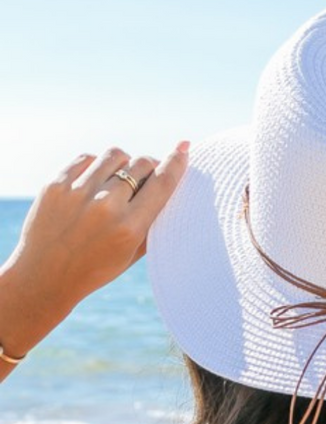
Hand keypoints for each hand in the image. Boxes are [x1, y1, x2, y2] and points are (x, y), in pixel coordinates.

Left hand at [0, 143, 188, 364]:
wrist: (44, 276)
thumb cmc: (97, 267)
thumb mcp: (134, 252)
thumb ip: (154, 220)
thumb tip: (172, 180)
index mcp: (130, 228)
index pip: (162, 184)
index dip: (176, 162)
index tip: (184, 147)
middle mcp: (105, 207)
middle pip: (141, 164)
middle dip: (149, 167)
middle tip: (146, 177)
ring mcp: (78, 193)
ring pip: (116, 155)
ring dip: (125, 163)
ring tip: (120, 178)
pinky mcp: (55, 184)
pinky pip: (88, 158)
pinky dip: (98, 165)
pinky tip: (97, 180)